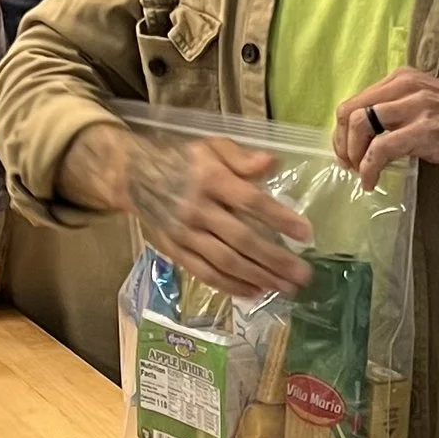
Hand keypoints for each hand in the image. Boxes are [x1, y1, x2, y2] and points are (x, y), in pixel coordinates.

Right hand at [111, 124, 312, 297]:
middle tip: (303, 275)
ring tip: (286, 288)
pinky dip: (231, 285)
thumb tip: (272, 163)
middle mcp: (198, 209)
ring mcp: (185, 234)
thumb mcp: (210, 146)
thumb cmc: (181, 159)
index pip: (250, 201)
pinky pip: (205, 273)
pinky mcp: (175, 251)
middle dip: (275, 260)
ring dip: (259, 277)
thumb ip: (241, 157)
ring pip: (226, 261)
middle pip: (242, 239)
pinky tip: (254, 291)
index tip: (305, 233)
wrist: (133, 175)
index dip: (279, 218)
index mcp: (210, 179)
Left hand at [335, 68, 438, 189]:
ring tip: (360, 173)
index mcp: (404, 79)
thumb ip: (398, 111)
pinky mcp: (424, 130)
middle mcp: (406, 86)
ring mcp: (415, 107)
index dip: (343, 130)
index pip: (356, 100)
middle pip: (350, 110)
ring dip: (353, 155)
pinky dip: (369, 167)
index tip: (349, 152)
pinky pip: (381, 148)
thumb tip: (368, 135)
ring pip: (360, 125)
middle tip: (349, 164)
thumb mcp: (426, 104)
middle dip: (342, 142)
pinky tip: (371, 180)